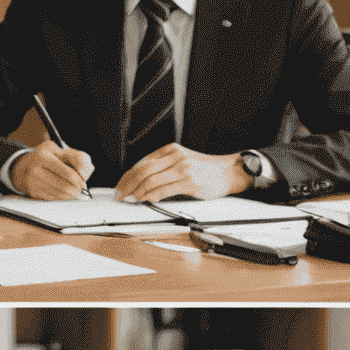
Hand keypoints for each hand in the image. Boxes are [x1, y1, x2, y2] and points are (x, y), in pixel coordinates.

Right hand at [11, 141, 93, 199]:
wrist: (27, 166)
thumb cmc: (49, 157)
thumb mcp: (62, 151)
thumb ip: (77, 158)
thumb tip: (84, 173)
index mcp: (43, 156)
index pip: (68, 173)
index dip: (79, 179)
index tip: (83, 180)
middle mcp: (35, 170)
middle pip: (65, 186)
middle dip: (76, 188)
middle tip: (80, 186)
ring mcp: (33, 183)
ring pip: (60, 194)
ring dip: (71, 194)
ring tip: (74, 189)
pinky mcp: (34, 193)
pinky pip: (54, 198)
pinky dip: (63, 197)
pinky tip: (64, 192)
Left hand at [114, 145, 250, 205]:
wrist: (229, 171)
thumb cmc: (207, 169)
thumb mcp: (183, 160)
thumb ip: (165, 166)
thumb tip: (144, 179)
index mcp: (171, 150)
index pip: (142, 162)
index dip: (128, 174)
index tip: (121, 184)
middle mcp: (175, 157)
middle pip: (143, 170)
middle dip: (128, 183)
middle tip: (120, 193)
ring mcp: (182, 169)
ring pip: (151, 180)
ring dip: (137, 191)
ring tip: (131, 198)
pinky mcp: (188, 182)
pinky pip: (164, 189)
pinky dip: (152, 195)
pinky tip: (147, 199)